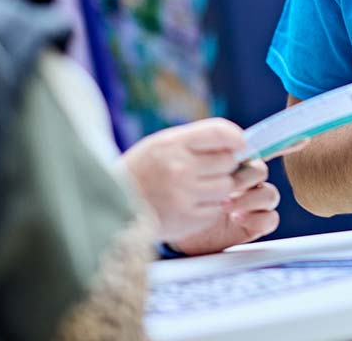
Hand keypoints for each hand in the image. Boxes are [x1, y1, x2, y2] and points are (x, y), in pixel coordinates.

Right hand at [120, 118, 247, 243]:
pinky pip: (216, 209)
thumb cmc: (143, 170)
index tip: (240, 144)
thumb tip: (238, 142)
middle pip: (228, 161)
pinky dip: (210, 207)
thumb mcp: (161, 145)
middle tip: (210, 169)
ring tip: (199, 187)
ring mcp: (184, 196)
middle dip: (225, 165)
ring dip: (220, 187)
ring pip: (226, 187)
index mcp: (171, 144)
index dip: (236, 137)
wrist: (111, 207)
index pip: (219, 132)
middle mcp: (179, 169)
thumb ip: (196, 140)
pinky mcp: (188, 220)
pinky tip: (192, 204)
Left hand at [168, 158, 281, 254]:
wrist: (165, 228)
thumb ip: (201, 147)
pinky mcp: (253, 226)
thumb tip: (231, 140)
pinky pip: (271, 219)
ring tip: (225, 206)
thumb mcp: (179, 166)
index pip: (251, 150)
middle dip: (245, 177)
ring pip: (270, 194)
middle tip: (226, 186)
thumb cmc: (170, 194)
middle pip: (260, 170)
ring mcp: (249, 204)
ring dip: (250, 199)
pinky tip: (236, 219)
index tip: (238, 153)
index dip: (255, 148)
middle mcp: (243, 182)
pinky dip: (257, 218)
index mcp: (229, 163)